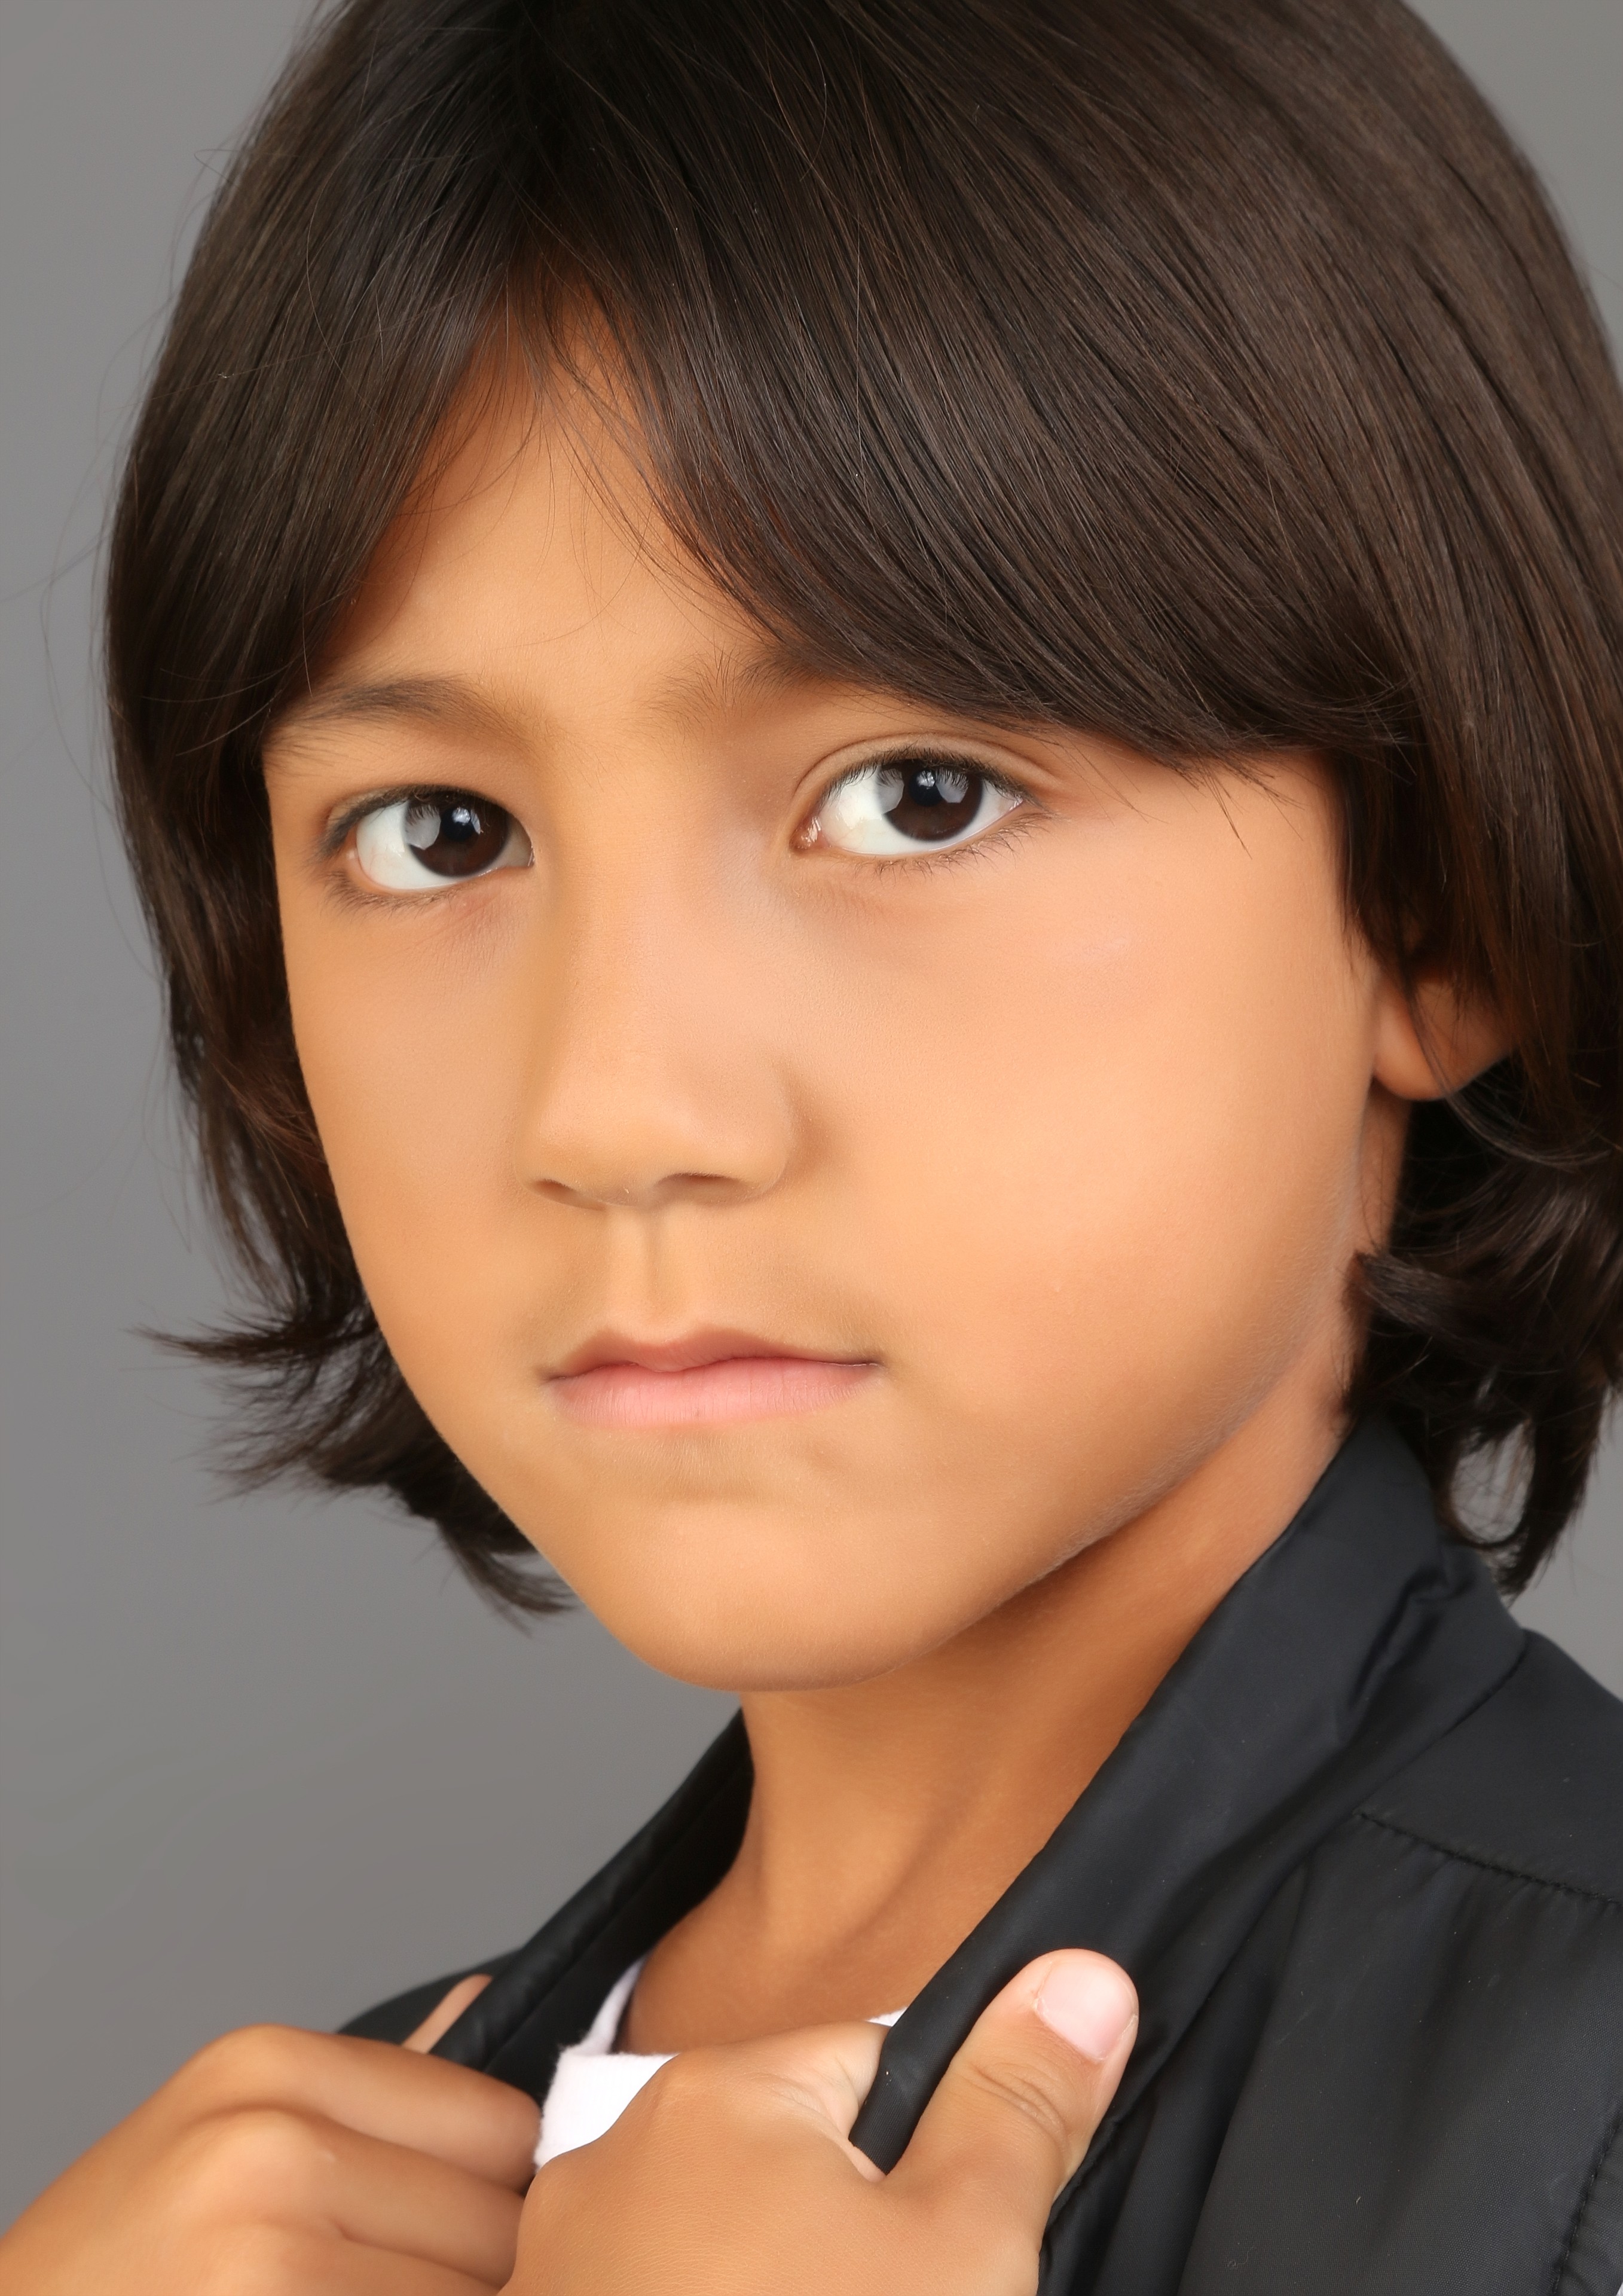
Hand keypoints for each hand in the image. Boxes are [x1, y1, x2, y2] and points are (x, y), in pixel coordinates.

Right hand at [0, 1980, 535, 2295]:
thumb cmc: (119, 2267)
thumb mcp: (230, 2134)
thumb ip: (379, 2085)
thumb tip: (489, 2003)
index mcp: (268, 2072)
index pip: (499, 2125)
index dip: (506, 2194)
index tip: (473, 2231)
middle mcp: (267, 2151)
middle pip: (496, 2223)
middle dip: (482, 2273)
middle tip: (405, 2279)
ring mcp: (261, 2260)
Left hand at [509, 1948, 1136, 2294]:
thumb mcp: (964, 2247)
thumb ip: (1021, 2104)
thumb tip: (1082, 1969)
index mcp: (716, 2094)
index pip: (875, 2067)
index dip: (939, 2164)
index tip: (948, 2260)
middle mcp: (614, 2158)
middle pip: (797, 2168)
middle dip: (859, 2246)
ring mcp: (563, 2268)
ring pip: (730, 2256)